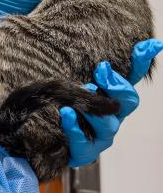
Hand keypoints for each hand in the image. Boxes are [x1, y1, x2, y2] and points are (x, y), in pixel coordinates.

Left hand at [60, 39, 162, 166]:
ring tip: (84, 91)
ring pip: (108, 124)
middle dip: (117, 85)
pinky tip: (65, 113)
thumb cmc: (62, 104)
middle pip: (129, 102)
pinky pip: (82, 141)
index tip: (150, 44)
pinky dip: (74, 126)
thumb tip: (89, 41)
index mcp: (112, 97)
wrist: (43, 139)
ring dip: (95, 107)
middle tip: (101, 69)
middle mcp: (112, 116)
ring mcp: (100, 136)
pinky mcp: (84, 151)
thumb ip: (81, 64)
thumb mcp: (69, 79)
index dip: (141, 62)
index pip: (131, 78)